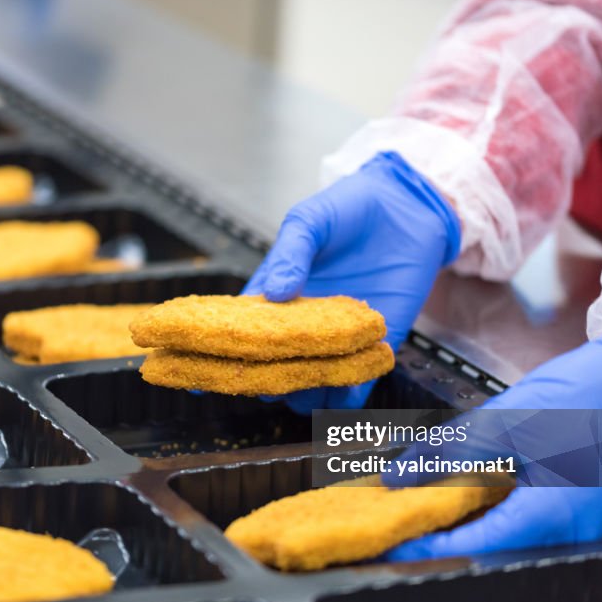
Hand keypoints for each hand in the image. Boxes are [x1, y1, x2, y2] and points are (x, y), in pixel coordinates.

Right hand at [243, 151, 461, 412]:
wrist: (405, 207)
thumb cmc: (347, 208)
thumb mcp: (309, 221)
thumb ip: (292, 253)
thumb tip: (276, 292)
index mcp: (273, 297)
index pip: (240, 334)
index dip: (217, 357)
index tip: (197, 379)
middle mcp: (300, 325)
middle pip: (272, 369)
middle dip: (264, 383)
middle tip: (265, 386)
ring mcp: (334, 338)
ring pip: (310, 384)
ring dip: (305, 394)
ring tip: (306, 388)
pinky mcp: (372, 343)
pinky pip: (357, 381)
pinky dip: (349, 393)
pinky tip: (345, 393)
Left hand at [383, 322, 601, 559]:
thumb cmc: (577, 396)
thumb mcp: (501, 421)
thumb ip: (446, 454)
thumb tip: (397, 477)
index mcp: (551, 513)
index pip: (480, 546)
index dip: (433, 546)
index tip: (397, 540)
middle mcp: (570, 533)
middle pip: (494, 552)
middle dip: (445, 540)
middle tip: (404, 526)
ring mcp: (580, 529)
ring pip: (510, 543)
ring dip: (468, 530)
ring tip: (425, 512)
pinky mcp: (580, 517)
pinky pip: (530, 530)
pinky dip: (493, 520)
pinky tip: (464, 502)